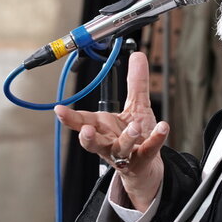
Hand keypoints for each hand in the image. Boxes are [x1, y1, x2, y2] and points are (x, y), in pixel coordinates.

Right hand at [54, 51, 168, 211]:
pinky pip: (149, 149)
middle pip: (93, 143)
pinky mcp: (144, 159)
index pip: (82, 122)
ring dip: (126, 138)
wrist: (146, 166)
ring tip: (133, 127)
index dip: (69, 117)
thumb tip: (138, 55)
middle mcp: (110, 143)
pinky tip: (163, 127)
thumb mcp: (135, 105)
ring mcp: (126, 154)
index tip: (58, 110)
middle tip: (85, 131)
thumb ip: (135, 82)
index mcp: (102, 128)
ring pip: (121, 148)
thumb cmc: (136, 136)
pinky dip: (156, 139)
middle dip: (87, 138)